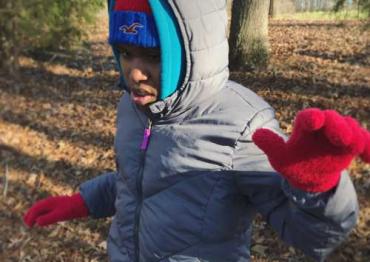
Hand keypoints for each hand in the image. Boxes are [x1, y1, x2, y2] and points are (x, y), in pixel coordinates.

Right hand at [23, 193, 88, 226]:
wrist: (81, 203)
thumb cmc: (70, 209)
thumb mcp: (59, 215)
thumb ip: (48, 218)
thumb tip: (37, 222)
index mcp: (47, 203)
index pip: (35, 210)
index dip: (30, 218)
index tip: (29, 226)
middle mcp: (48, 201)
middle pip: (35, 207)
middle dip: (30, 215)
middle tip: (27, 223)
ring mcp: (52, 202)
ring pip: (40, 207)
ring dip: (35, 214)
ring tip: (32, 221)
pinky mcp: (56, 204)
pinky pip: (45, 208)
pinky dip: (41, 212)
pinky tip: (42, 217)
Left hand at [252, 108, 368, 191]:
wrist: (309, 174)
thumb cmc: (293, 162)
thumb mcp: (280, 157)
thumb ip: (271, 145)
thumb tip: (255, 135)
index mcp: (305, 127)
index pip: (307, 118)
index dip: (311, 118)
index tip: (314, 120)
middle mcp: (323, 127)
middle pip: (333, 120)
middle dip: (337, 126)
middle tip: (341, 137)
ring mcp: (339, 136)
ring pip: (351, 129)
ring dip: (354, 136)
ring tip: (354, 147)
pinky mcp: (352, 146)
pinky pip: (364, 143)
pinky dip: (368, 148)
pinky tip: (368, 159)